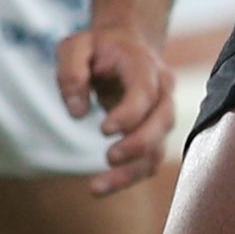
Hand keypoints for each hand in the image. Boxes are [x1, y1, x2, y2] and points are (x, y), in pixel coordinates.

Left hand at [48, 21, 176, 193]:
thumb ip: (71, 72)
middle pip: (163, 121)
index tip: (103, 130)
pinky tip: (104, 186)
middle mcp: (162, 89)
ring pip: (159, 147)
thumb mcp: (75, 45)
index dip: (130, 113)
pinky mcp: (155, 132)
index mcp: (143, 65)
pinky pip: (151, 159)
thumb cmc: (98, 47)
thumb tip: (77, 113)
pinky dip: (131, 176)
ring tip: (97, 187)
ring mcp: (162, 112)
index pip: (146, 92)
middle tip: (109, 158)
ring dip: (133, 171)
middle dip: (139, 144)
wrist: (127, 45)